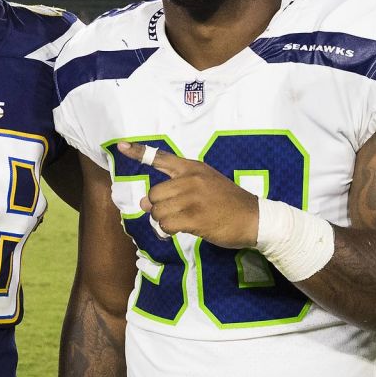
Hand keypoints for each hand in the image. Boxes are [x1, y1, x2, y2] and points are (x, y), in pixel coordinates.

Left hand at [116, 141, 259, 248]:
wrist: (255, 218)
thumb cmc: (228, 201)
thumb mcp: (207, 182)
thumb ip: (177, 187)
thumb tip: (145, 202)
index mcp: (193, 167)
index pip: (161, 157)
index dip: (138, 152)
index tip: (120, 145)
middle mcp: (190, 179)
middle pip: (154, 194)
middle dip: (158, 208)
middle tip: (173, 214)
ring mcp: (193, 198)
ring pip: (158, 211)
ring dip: (164, 221)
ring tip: (181, 222)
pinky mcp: (195, 218)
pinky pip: (166, 225)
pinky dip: (169, 231)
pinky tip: (182, 229)